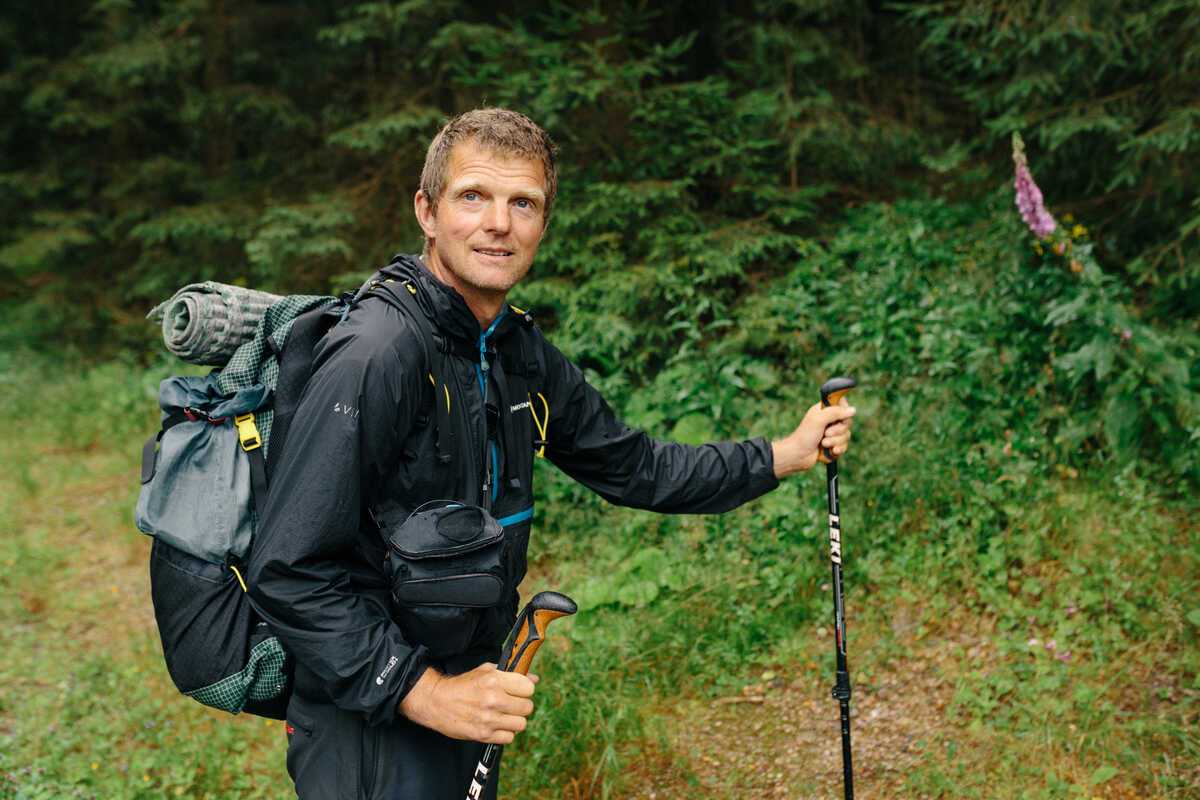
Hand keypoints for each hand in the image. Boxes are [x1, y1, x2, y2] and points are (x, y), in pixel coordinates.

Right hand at [399, 662, 538, 743]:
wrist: (436, 702)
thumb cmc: (462, 685)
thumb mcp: (485, 671)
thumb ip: (510, 674)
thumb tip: (534, 679)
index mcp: (494, 680)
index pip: (528, 688)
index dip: (524, 689)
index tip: (518, 691)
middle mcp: (493, 699)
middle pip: (528, 707)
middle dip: (521, 705)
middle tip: (511, 704)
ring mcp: (489, 718)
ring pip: (521, 724)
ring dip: (514, 721)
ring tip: (504, 716)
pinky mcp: (483, 735)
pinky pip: (509, 737)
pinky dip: (505, 733)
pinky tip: (496, 725)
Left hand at [771, 398, 855, 477]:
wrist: (798, 455)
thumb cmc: (805, 436)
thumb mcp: (819, 420)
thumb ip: (835, 412)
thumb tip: (853, 410)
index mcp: (824, 410)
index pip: (842, 404)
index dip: (843, 411)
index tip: (837, 418)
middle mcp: (830, 420)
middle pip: (847, 422)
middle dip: (838, 431)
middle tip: (825, 433)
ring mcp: (832, 433)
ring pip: (847, 435)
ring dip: (835, 441)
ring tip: (823, 444)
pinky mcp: (834, 445)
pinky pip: (844, 446)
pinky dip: (837, 449)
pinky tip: (830, 451)